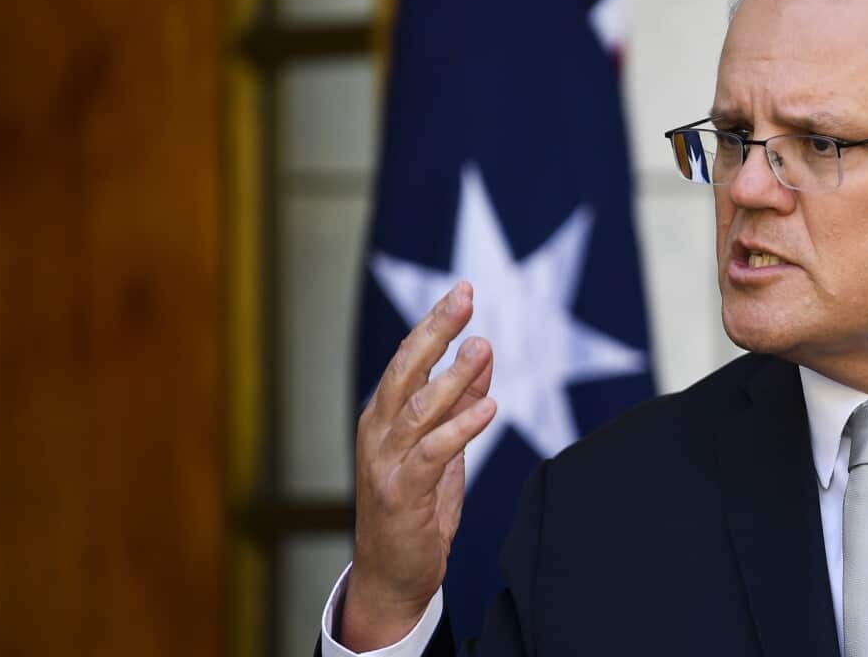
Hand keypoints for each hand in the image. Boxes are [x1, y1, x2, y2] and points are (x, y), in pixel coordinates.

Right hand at [340, 282, 494, 650]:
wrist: (391, 577)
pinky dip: (460, 428)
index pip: (407, 359)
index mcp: (383, 417)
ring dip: (452, 376)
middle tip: (465, 296)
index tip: (462, 290)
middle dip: (435, 331)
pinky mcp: (403, 495)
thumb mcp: (442, 448)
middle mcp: (378, 433)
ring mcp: (386, 464)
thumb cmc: (415, 510)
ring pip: (418, 408)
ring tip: (481, 347)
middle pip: (405, 371)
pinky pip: (433, 454)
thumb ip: (459, 403)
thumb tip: (481, 353)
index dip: (434, 323)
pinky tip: (489, 407)